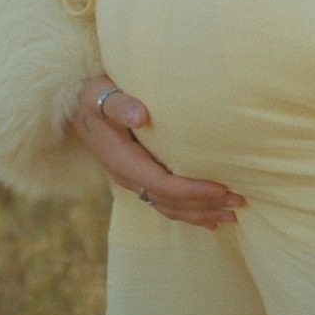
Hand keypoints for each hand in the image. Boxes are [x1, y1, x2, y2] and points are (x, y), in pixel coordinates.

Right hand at [67, 76, 243, 230]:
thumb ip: (120, 106)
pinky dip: (189, 212)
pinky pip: (165, 202)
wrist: (75, 106)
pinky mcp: (139, 177)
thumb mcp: (101, 96)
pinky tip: (210, 218)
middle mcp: (128, 177)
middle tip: (239, 202)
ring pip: (170, 207)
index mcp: (123, 162)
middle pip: (171, 202)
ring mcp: (133, 180)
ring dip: (201, 213)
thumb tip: (140, 116)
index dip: (193, 190)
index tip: (222, 188)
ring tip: (232, 215)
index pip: (162, 184)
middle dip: (205, 205)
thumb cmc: (92, 96)